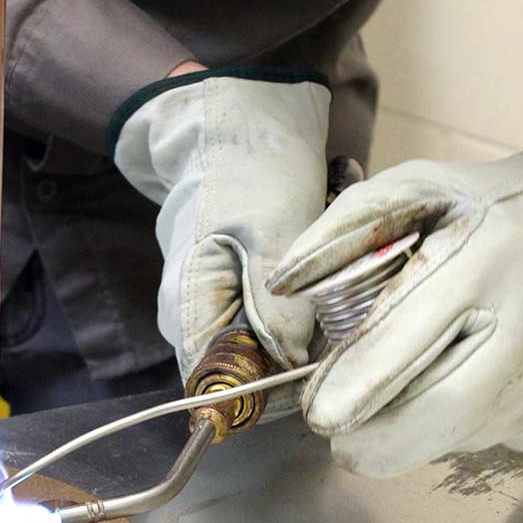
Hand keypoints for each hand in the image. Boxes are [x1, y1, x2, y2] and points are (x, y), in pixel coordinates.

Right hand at [110, 67, 329, 380]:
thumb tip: (286, 367)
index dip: (262, 395)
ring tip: (325, 288)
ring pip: (256, 349)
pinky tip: (312, 280)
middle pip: (237, 370)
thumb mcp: (273, 233)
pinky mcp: (226, 291)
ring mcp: (206, 303)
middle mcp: (188, 315)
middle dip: (290, 360)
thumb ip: (276, 307)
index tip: (313, 377)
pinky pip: (263, 324)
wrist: (240, 126)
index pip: (214, 384)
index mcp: (188, 305)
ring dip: (298, 333)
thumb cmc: (252, 171)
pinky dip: (294, 312)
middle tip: (334, 324)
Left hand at [268, 142, 522, 475]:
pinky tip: (438, 384)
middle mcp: (518, 329)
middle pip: (435, 418)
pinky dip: (438, 426)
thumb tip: (282, 284)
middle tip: (336, 426)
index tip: (319, 412)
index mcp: (477, 266)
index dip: (351, 389)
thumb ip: (342, 231)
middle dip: (372, 441)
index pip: (402, 346)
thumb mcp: (413, 192)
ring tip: (394, 385)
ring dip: (403, 430)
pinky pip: (475, 434)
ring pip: (452, 435)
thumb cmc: (477, 208)